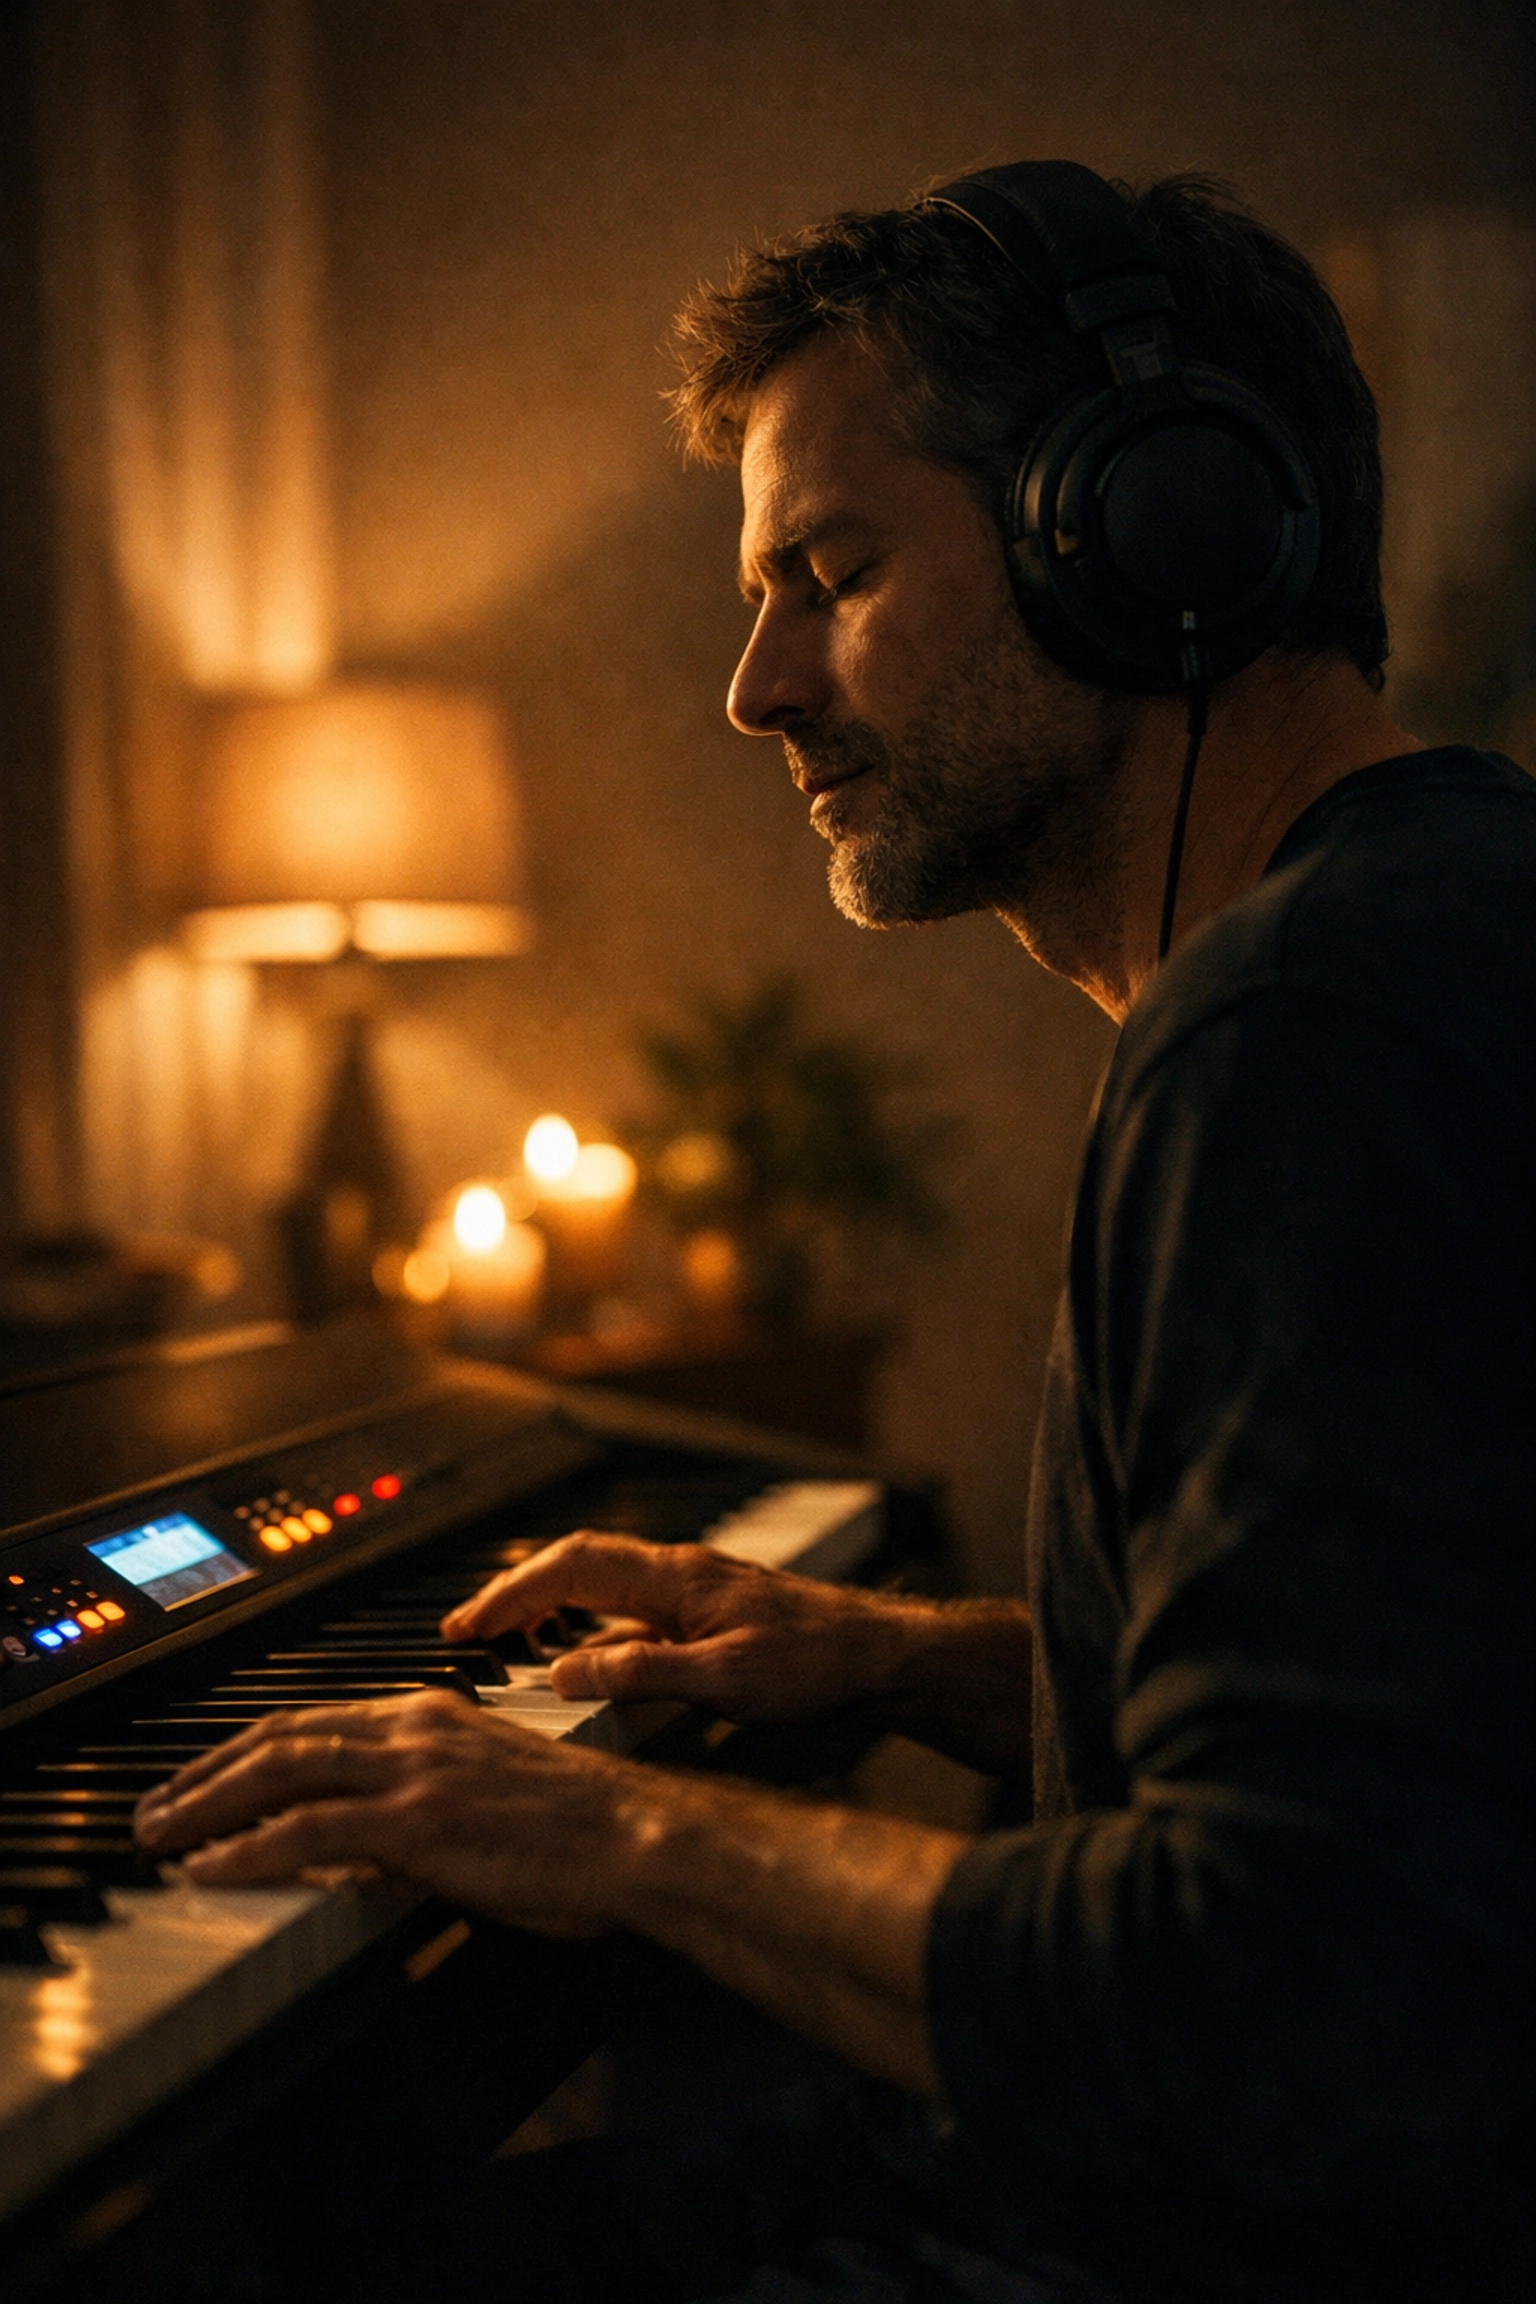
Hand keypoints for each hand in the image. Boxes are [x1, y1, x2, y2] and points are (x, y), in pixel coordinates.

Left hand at [133, 1690, 640, 1933]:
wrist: (641, 1836)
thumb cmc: (588, 1829)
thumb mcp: (495, 1793)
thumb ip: (433, 1798)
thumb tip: (378, 1838)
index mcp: (435, 1715)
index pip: (317, 1720)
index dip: (248, 1747)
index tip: (205, 1776)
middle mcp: (416, 1728)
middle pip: (283, 1736)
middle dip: (206, 1771)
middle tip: (156, 1805)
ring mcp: (415, 1770)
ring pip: (280, 1771)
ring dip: (206, 1805)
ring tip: (160, 1834)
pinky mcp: (418, 1819)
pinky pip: (309, 1828)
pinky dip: (247, 1847)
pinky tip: (211, 1867)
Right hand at [441, 1535, 914, 1722]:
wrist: (885, 1658)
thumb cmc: (818, 1665)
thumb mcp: (725, 1682)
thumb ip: (641, 1675)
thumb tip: (562, 1674)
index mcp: (675, 1578)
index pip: (569, 1568)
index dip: (509, 1596)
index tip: (465, 1628)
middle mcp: (680, 1574)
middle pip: (577, 1566)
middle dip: (516, 1594)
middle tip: (468, 1632)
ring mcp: (696, 1593)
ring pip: (604, 1587)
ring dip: (551, 1608)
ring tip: (510, 1645)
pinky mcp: (711, 1616)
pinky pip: (632, 1612)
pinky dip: (592, 1631)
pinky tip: (586, 1664)